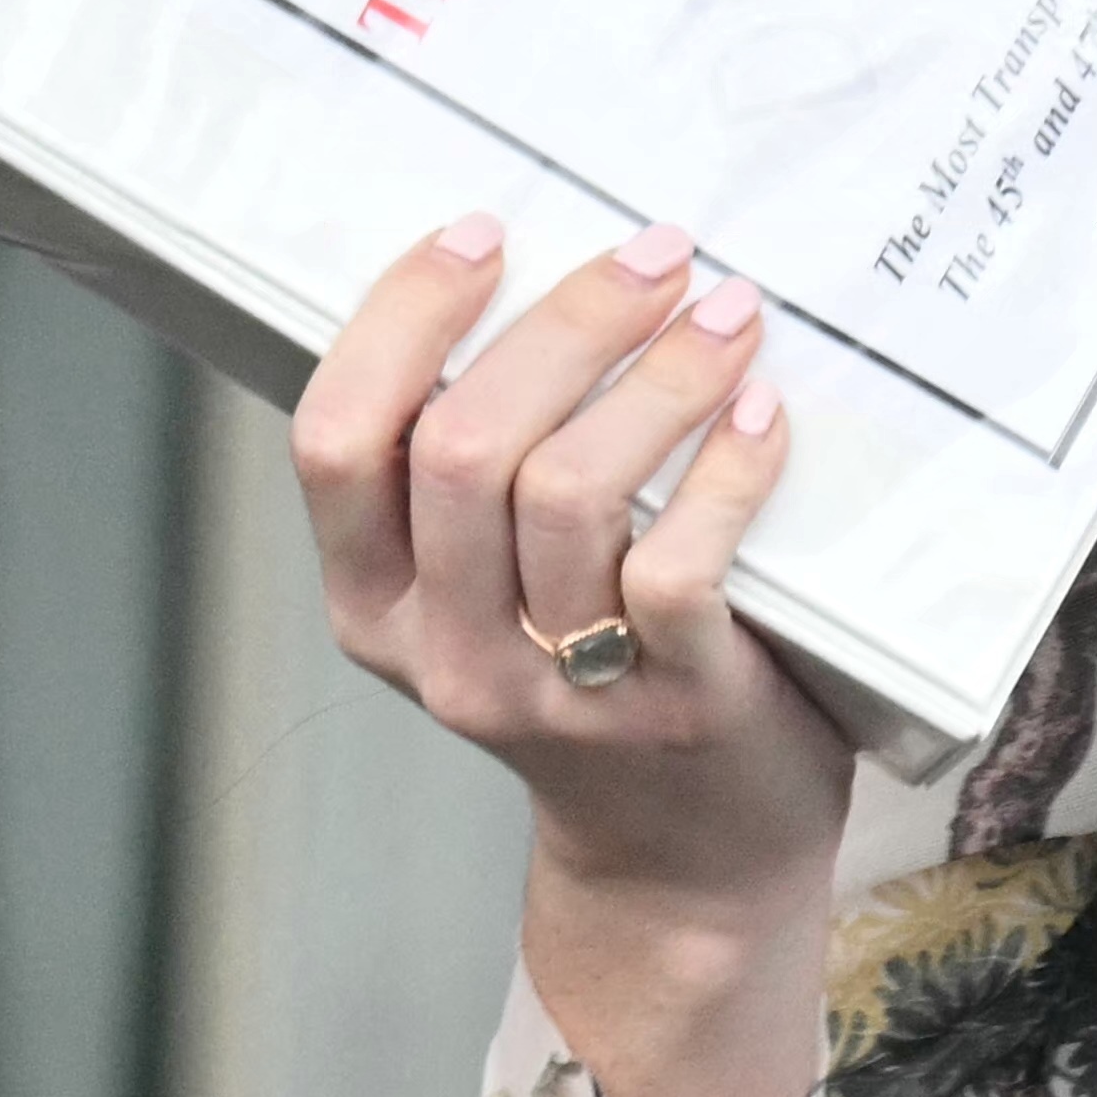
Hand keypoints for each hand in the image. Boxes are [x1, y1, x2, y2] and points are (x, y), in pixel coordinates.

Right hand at [291, 213, 855, 1096]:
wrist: (682, 865)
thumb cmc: (586, 686)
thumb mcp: (478, 597)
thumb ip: (467, 482)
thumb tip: (518, 282)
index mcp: (370, 606)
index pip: (335, 439)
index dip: (401, 320)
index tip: (481, 231)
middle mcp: (444, 651)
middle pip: (461, 446)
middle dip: (560, 321)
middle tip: (651, 250)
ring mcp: (557, 688)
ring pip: (573, 492)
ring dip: (656, 375)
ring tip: (723, 309)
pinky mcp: (675, 706)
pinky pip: (685, 564)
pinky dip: (727, 467)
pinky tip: (761, 408)